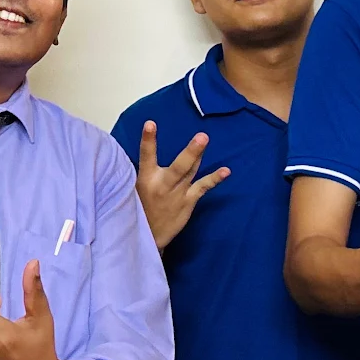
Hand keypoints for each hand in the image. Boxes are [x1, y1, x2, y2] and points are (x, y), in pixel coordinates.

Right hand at [135, 122, 228, 248]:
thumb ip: (144, 169)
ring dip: (198, 155)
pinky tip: (226, 171)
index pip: (146, 156)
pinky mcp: (188, 202)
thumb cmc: (140, 205)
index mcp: (146, 179)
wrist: (147, 236)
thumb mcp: (133, 187)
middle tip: (201, 137)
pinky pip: (202, 187)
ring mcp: (177, 194)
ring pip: (190, 171)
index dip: (148, 140)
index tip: (150, 123)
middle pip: (178, 166)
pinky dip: (214, 179)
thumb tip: (147, 146)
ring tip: (204, 139)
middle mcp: (163, 185)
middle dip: (190, 152)